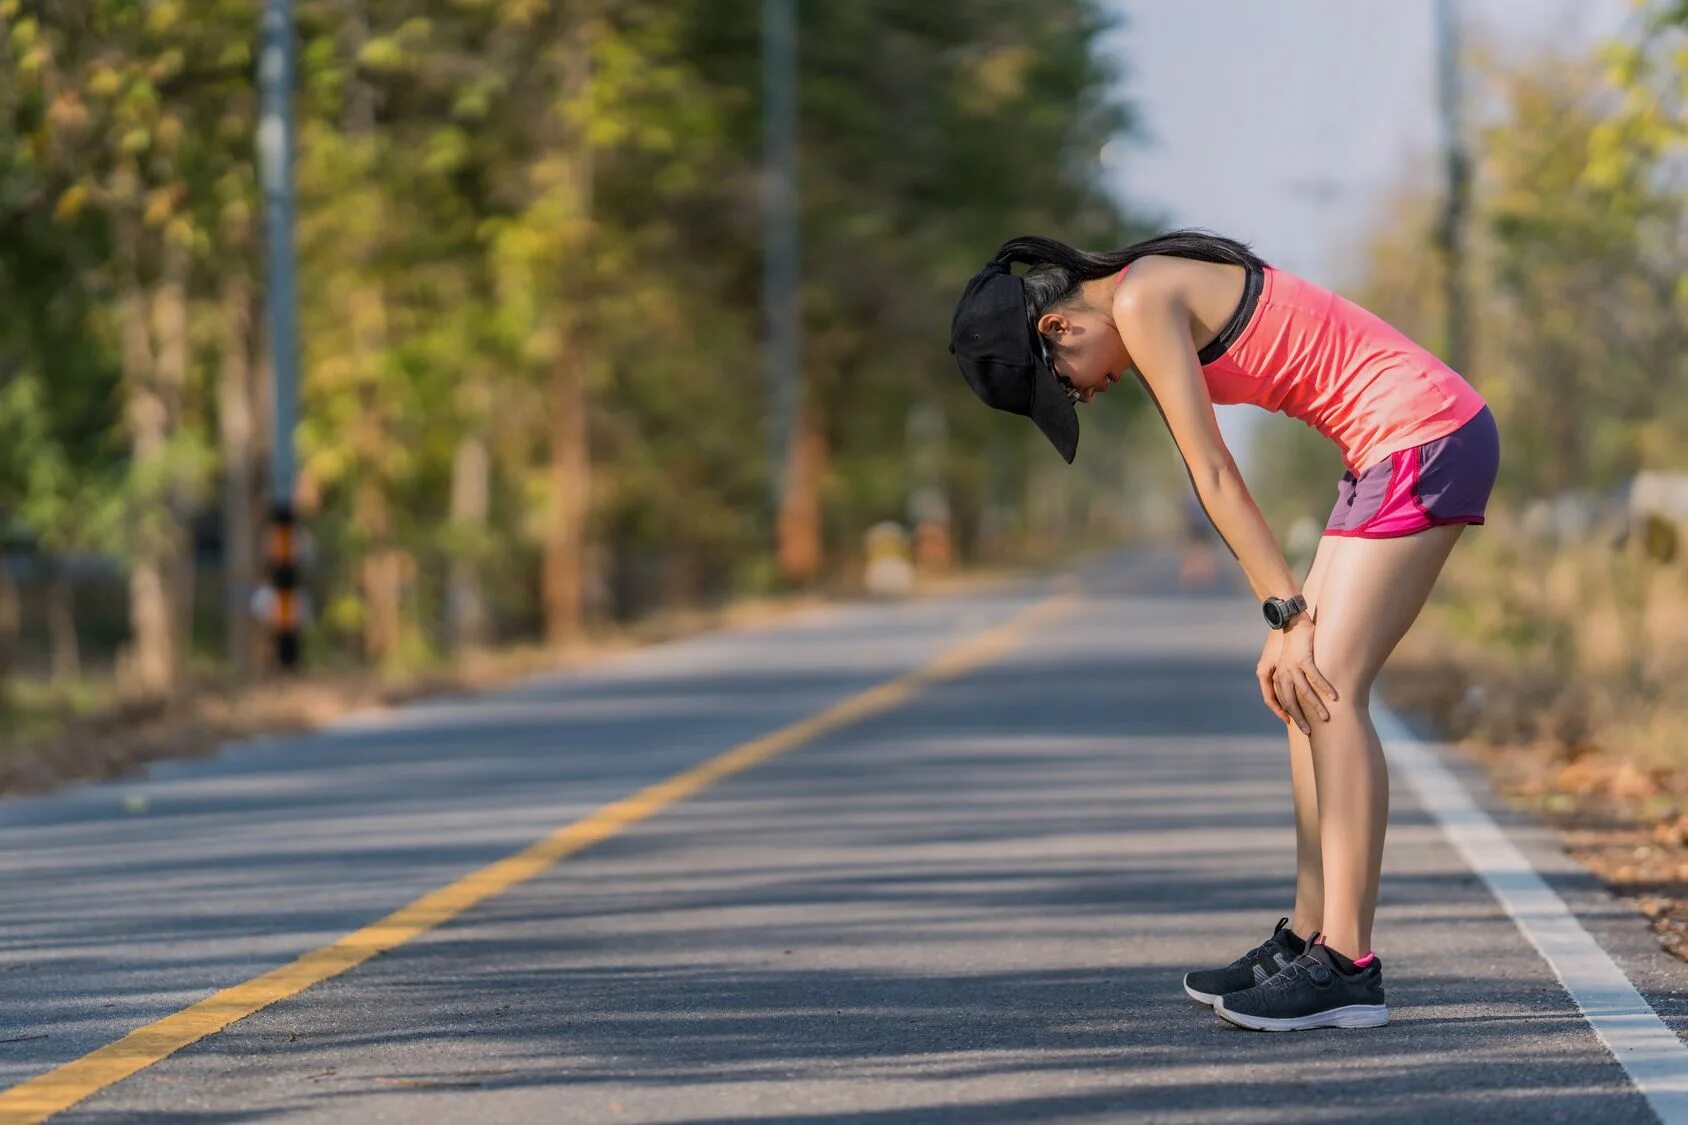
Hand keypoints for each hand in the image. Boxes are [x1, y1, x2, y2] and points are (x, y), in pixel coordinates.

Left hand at [1256, 617, 1338, 734]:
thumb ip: (1291, 679)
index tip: (1294, 725)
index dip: (1286, 714)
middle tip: (1309, 731)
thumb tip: (1300, 696)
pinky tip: (1334, 697)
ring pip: (1304, 691)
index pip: (1280, 701)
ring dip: (1316, 706)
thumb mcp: (1288, 663)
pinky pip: (1315, 677)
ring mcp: (1292, 666)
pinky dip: (1325, 688)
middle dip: (1300, 718)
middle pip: (1290, 701)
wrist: (1292, 622)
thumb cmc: (1293, 646)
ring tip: (1326, 717)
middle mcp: (1282, 673)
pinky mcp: (1304, 659)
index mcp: (1277, 676)